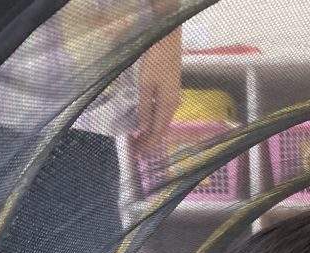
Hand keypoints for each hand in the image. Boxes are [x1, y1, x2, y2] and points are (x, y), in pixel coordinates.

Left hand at [132, 28, 181, 155]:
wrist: (168, 40)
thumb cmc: (155, 59)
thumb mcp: (145, 84)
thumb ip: (144, 107)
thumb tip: (143, 129)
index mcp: (167, 106)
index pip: (157, 132)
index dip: (148, 145)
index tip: (139, 155)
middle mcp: (172, 105)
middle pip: (160, 129)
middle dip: (149, 141)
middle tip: (136, 151)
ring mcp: (172, 98)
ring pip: (161, 122)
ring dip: (150, 132)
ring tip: (139, 141)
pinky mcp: (170, 91)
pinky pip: (161, 113)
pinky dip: (153, 122)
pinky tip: (147, 123)